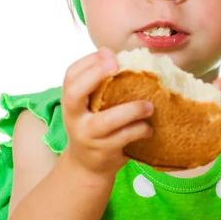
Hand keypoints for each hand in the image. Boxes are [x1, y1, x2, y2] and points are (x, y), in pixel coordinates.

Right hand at [61, 47, 153, 176]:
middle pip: (75, 94)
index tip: (108, 52)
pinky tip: (149, 127)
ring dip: (131, 110)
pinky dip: (140, 130)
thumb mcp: (90, 107)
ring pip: (106, 120)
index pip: (70, 76)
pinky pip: (125, 137)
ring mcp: (88, 136)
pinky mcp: (104, 151)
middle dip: (95, 75)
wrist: (87, 167)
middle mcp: (75, 118)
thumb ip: (101, 87)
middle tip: (117, 64)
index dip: (88, 62)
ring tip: (149, 105)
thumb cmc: (94, 128)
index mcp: (71, 102)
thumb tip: (124, 57)